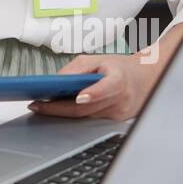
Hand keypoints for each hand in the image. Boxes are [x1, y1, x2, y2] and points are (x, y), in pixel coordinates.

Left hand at [27, 23, 182, 121]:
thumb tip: (54, 82)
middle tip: (37, 104)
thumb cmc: (119, 68)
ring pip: (84, 118)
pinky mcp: (113, 123)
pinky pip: (88, 121)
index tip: (78, 96)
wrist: (145, 81)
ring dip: (61, 114)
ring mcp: (118, 115)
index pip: (107, 88)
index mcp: (119, 80)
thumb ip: (76, 69)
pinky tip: (56, 111)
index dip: (93, 93)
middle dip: (59, 108)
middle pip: (86, 108)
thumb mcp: (97, 59)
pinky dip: (71, 116)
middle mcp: (121, 100)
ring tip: (40, 107)